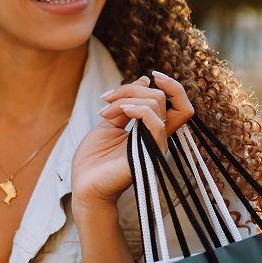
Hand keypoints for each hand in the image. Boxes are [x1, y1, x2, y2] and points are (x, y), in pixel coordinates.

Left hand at [70, 71, 194, 208]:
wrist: (84, 186)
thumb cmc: (94, 160)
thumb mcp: (108, 123)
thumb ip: (125, 105)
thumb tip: (145, 82)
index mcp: (150, 129)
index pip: (177, 103)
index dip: (171, 85)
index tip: (149, 76)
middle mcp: (157, 136)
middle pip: (162, 98)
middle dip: (131, 90)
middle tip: (106, 99)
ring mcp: (155, 145)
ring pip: (157, 105)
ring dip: (126, 99)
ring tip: (105, 111)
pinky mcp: (149, 155)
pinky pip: (156, 124)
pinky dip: (139, 110)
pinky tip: (120, 111)